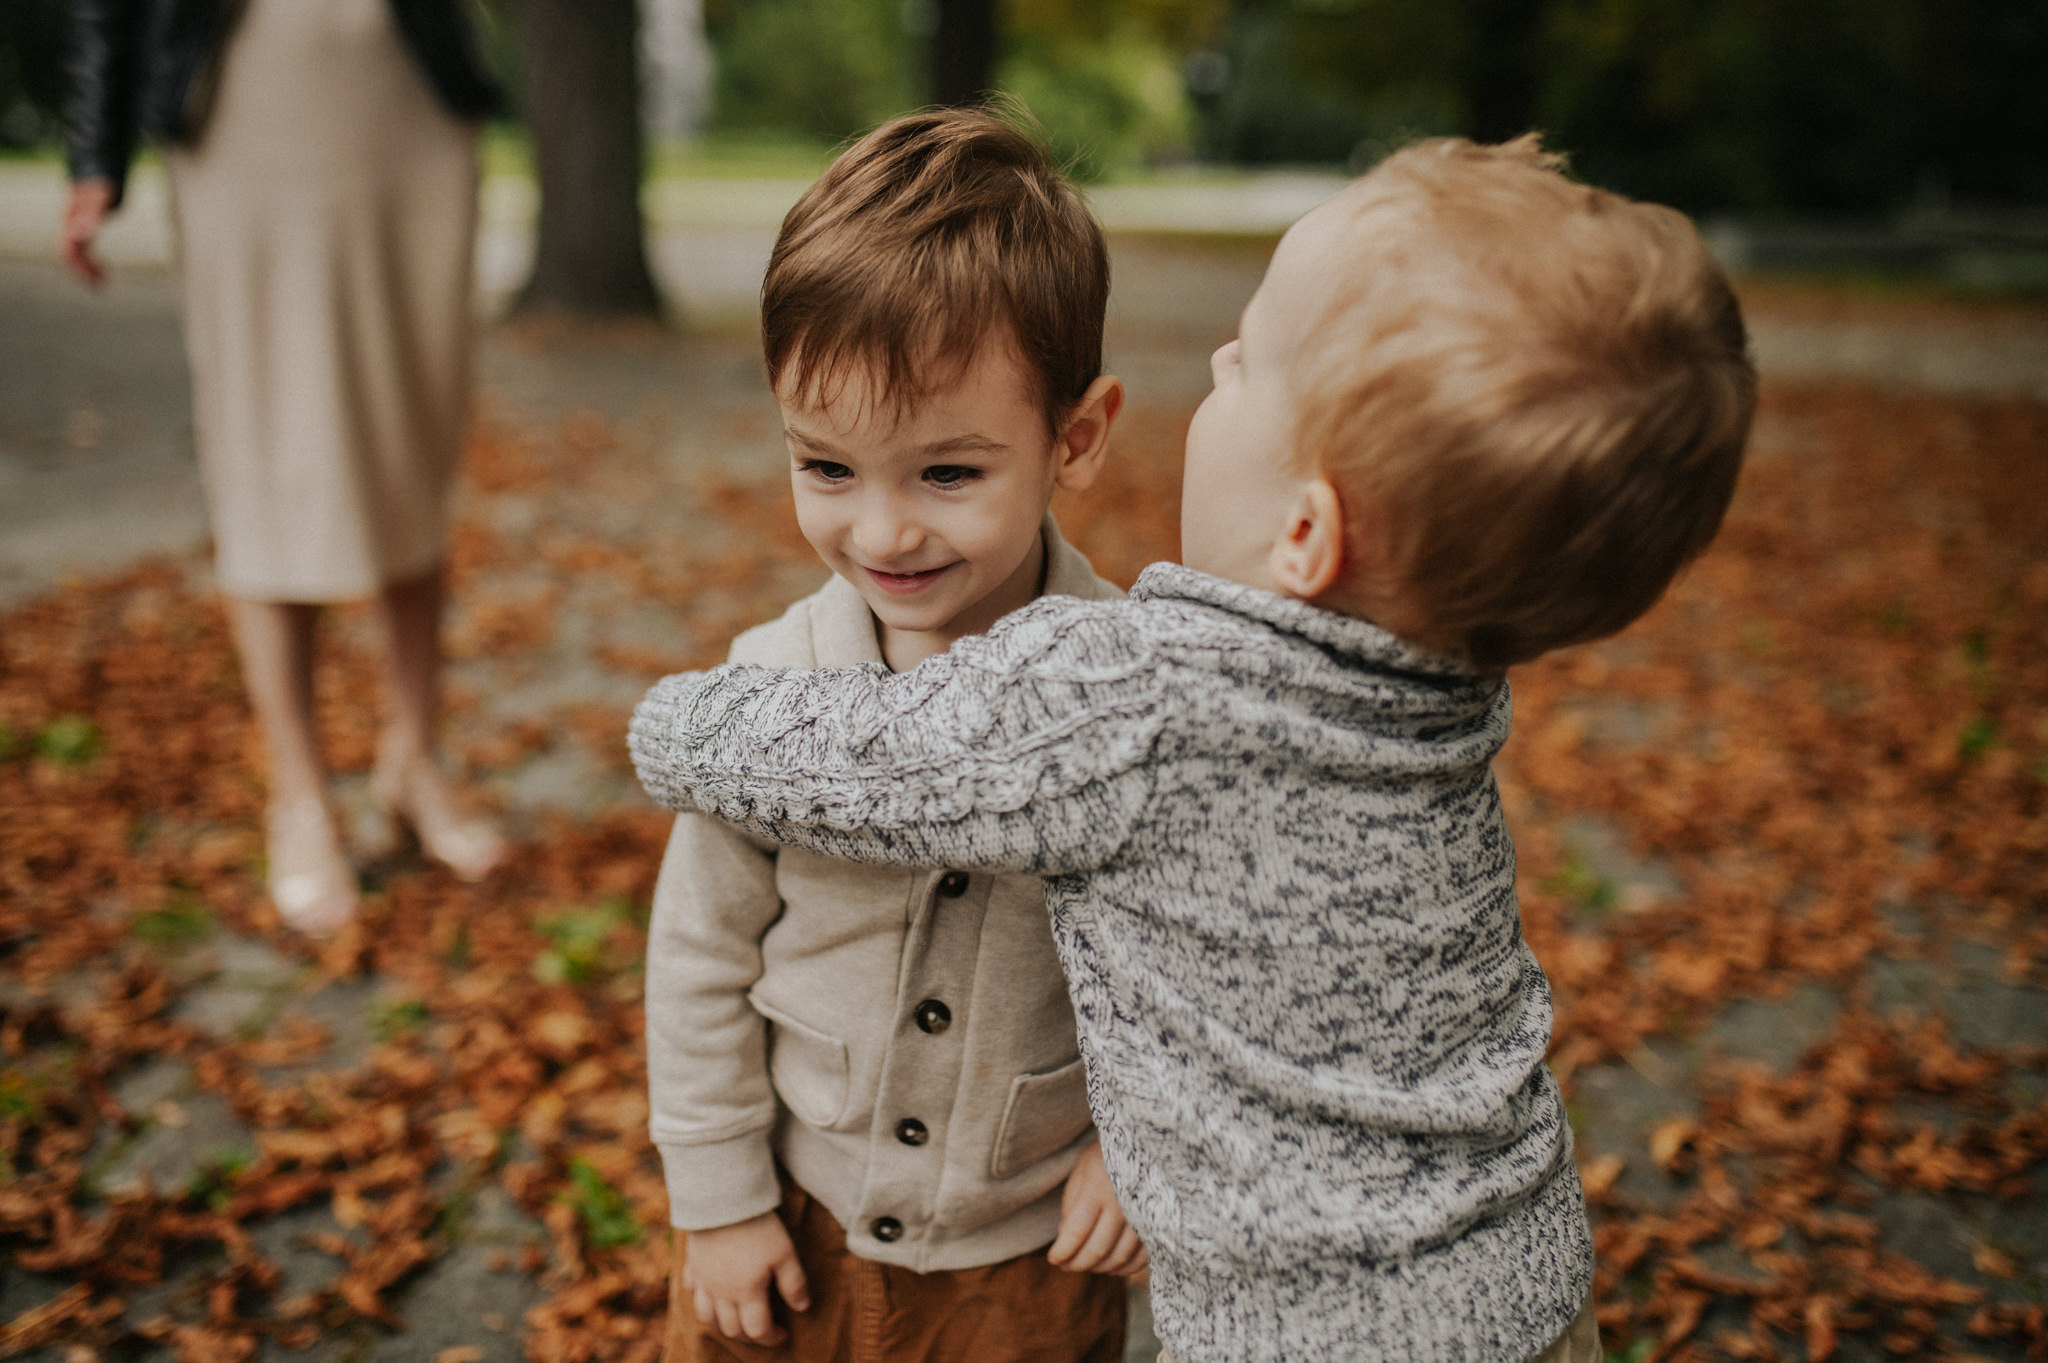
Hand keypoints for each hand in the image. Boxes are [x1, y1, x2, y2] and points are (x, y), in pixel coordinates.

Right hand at [60, 179, 115, 287]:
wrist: (99, 167)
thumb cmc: (102, 182)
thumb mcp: (101, 198)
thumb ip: (91, 215)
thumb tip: (80, 236)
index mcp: (71, 220)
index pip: (69, 250)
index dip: (81, 267)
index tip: (97, 282)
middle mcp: (69, 223)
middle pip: (69, 253)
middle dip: (83, 271)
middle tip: (100, 288)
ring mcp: (75, 223)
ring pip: (75, 252)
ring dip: (87, 267)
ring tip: (102, 282)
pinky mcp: (83, 223)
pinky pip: (82, 247)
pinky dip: (91, 259)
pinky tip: (103, 268)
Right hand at [681, 1211, 811, 1345]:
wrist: (722, 1199)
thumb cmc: (757, 1227)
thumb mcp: (784, 1253)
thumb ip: (794, 1283)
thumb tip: (803, 1307)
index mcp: (746, 1293)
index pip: (757, 1330)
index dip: (771, 1338)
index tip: (783, 1334)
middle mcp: (721, 1293)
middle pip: (731, 1329)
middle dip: (749, 1337)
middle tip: (762, 1330)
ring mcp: (703, 1281)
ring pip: (707, 1318)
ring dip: (723, 1326)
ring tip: (736, 1322)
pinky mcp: (692, 1266)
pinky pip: (691, 1294)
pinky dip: (702, 1302)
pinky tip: (711, 1297)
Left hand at [1048, 1139, 1146, 1275]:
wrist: (1146, 1145)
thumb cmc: (1107, 1157)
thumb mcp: (1082, 1172)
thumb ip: (1071, 1205)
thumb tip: (1064, 1238)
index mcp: (1098, 1190)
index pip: (1076, 1232)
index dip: (1063, 1251)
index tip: (1053, 1259)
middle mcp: (1122, 1205)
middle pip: (1098, 1249)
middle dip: (1078, 1263)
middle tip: (1066, 1266)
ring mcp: (1143, 1216)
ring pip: (1119, 1257)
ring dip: (1100, 1268)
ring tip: (1087, 1266)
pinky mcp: (1159, 1224)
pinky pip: (1142, 1258)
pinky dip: (1125, 1268)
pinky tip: (1112, 1268)